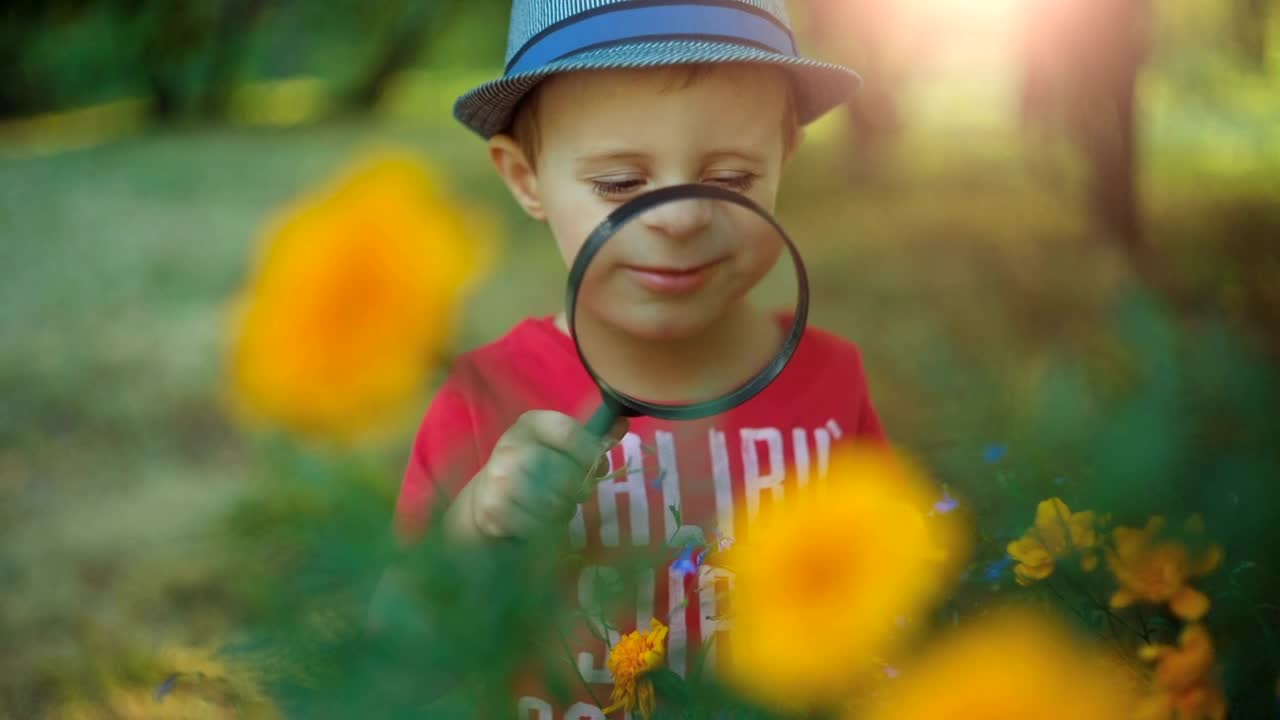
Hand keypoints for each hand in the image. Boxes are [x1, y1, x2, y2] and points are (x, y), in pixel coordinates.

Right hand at [450, 411, 627, 540]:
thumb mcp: (561, 448)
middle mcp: (511, 445)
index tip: (597, 467)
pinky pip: (536, 523)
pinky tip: (536, 519)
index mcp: (532, 423)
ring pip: (554, 502)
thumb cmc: (535, 469)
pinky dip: (544, 526)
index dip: (590, 453)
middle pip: (566, 473)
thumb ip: (592, 439)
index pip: (569, 432)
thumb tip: (623, 424)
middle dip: (579, 489)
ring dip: (562, 510)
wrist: (488, 496)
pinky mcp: (492, 507)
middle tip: (575, 494)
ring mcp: (498, 476)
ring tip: (555, 506)